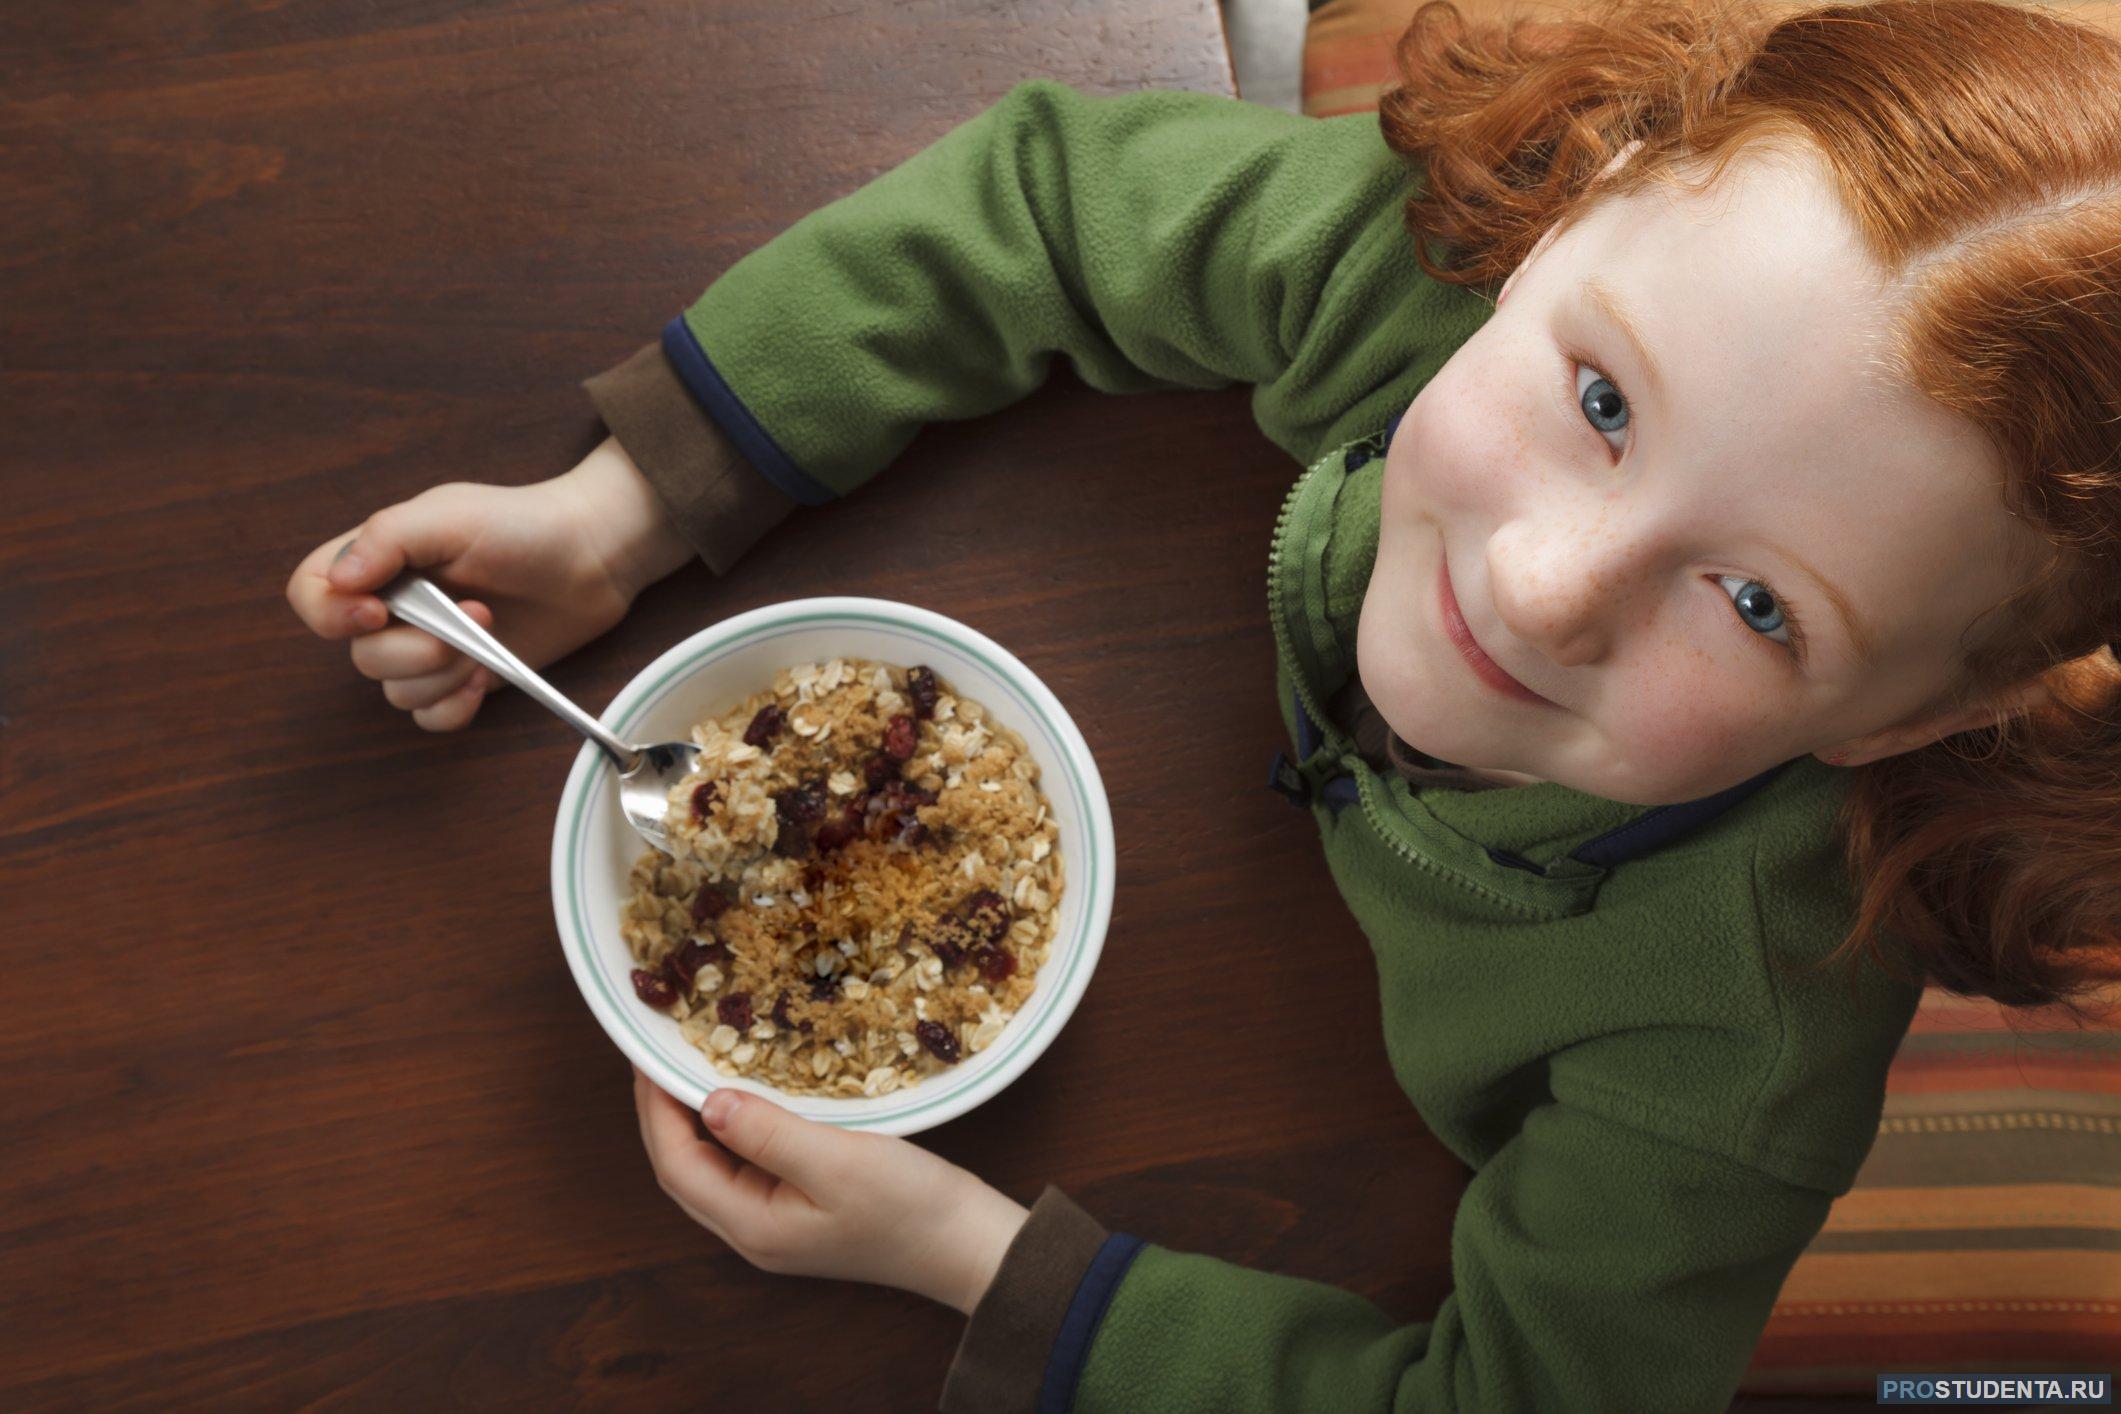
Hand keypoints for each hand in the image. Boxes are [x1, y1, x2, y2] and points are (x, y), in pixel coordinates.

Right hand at [284, 437, 693, 729]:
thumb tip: (337, 581)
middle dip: (416, 649)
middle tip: (474, 617)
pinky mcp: (465, 678)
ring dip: (442, 675)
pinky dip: (451, 707)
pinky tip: (482, 682)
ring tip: (488, 642)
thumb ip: (386, 539)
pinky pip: (430, 717)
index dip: (330, 614)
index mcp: (379, 561)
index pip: (311, 594)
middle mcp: (397, 608)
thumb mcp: (449, 515)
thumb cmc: (522, 524)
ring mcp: (431, 647)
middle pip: (361, 657)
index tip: (378, 611)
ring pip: (396, 692)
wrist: (592, 555)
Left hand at [632, 1065, 1028, 1314]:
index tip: (648, 1056)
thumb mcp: (839, 1161)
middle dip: (663, 1114)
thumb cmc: (910, 1207)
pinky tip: (745, 1096)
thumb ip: (769, 1133)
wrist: (968, 1246)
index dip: (655, 1109)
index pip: (677, 1164)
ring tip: (691, 1067)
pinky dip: (733, 1128)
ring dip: (695, 1120)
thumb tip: (707, 1102)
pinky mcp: (803, 1210)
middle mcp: (754, 1231)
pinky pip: (747, 1166)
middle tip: (658, 1056)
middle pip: (685, 1170)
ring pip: (713, 1169)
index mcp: (753, 1225)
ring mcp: (778, 1224)